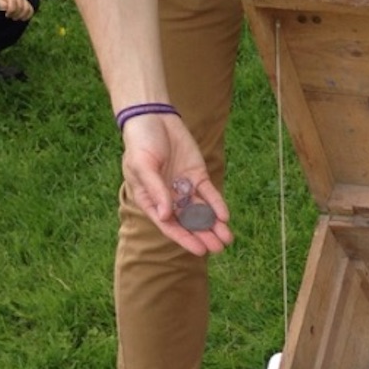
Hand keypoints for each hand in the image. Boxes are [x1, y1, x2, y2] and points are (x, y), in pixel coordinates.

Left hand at [0, 0, 33, 20]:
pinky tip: (23, 19)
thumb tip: (8, 9)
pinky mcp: (28, 3)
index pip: (14, 4)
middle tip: (11, 17)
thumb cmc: (1, 1)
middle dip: (16, 14)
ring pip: (27, 9)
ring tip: (17, 18)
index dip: (11, 12)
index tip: (6, 15)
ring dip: (22, 16)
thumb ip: (2, 5)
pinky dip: (28, 16)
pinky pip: (31, 10)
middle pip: (21, 7)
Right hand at [121, 113, 233, 255]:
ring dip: (213, 225)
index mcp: (151, 200)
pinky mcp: (197, 176)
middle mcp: (168, 197)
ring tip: (228, 239)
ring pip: (201, 211)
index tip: (200, 251)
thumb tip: (166, 216)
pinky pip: (209, 194)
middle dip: (203, 235)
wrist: (153, 117)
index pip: (169, 225)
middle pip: (188, 222)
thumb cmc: (140, 142)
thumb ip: (155, 191)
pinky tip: (225, 217)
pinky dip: (217, 205)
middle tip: (219, 248)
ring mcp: (184, 187)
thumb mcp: (142, 165)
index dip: (184, 239)